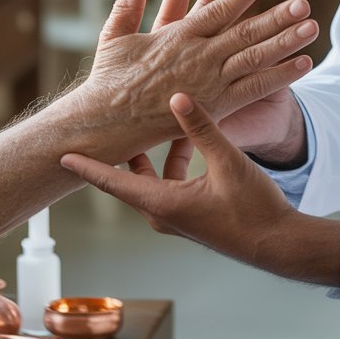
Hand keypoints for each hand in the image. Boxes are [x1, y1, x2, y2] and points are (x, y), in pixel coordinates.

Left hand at [61, 94, 339, 285]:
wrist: (278, 243)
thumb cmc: (253, 209)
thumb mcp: (227, 161)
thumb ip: (201, 127)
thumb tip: (175, 95)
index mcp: (163, 203)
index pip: (112, 182)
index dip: (87, 166)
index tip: (60, 154)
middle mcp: (162, 211)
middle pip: (127, 176)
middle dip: (116, 150)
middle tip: (100, 125)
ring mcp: (176, 214)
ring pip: (150, 175)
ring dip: (150, 149)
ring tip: (147, 117)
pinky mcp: (191, 211)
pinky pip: (169, 180)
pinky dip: (171, 158)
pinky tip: (185, 135)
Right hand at [70, 0, 318, 158]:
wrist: (105, 125)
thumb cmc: (109, 81)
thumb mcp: (115, 37)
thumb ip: (128, 5)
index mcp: (179, 36)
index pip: (219, 10)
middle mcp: (199, 57)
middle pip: (245, 32)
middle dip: (276, 16)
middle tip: (303, 2)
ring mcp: (210, 83)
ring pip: (255, 58)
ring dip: (285, 42)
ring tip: (312, 26)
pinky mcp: (216, 108)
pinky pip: (254, 89)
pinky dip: (280, 76)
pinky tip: (304, 63)